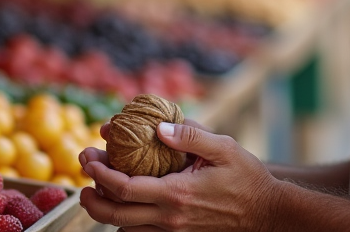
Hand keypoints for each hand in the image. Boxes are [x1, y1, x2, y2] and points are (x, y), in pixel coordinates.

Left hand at [78, 122, 280, 231]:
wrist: (267, 214)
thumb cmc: (247, 179)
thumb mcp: (224, 147)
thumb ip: (189, 135)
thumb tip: (158, 127)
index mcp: (177, 193)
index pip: (125, 188)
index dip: (100, 173)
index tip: (89, 155)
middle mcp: (169, 217)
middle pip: (114, 213)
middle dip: (90, 193)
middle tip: (83, 168)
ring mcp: (172, 229)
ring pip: (124, 225)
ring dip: (105, 205)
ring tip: (97, 182)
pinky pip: (140, 231)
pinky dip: (124, 216)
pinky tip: (125, 197)